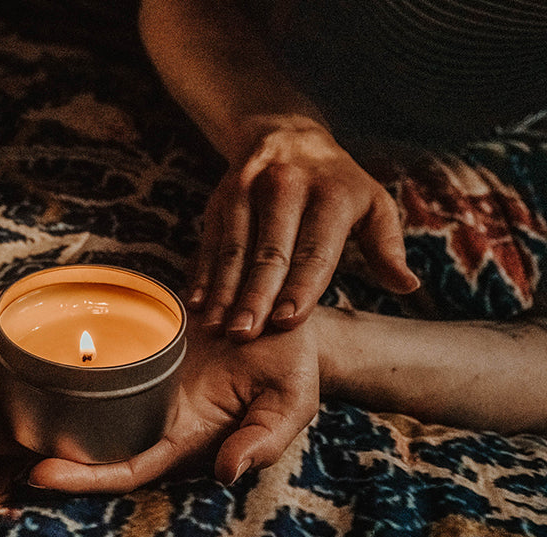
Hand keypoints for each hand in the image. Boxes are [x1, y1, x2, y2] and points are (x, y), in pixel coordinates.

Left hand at [26, 320, 320, 492]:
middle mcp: (154, 415)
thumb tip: (225, 474)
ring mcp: (143, 380)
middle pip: (90, 440)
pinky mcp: (140, 343)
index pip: (126, 469)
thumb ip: (262, 441)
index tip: (38, 476)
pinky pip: (98, 355)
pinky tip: (28, 348)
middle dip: (43, 446)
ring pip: (84, 400)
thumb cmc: (294, 371)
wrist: (291, 322)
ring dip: (42, 403)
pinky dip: (65, 358)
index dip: (84, 478)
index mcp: (185, 439)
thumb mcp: (289, 407)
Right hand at [190, 122, 418, 339]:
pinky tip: (199, 305)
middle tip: (246, 335)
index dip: (300, 287)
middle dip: (256, 296)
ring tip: (219, 327)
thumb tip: (406, 286)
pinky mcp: (220, 198)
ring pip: (234, 249)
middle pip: (269, 252)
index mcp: (330, 194)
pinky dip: (204, 275)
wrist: (285, 132)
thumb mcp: (372, 203)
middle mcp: (286, 188)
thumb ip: (387, 246)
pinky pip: (211, 242)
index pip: (314, 249)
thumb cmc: (337, 183)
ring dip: (225, 291)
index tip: (288, 321)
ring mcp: (248, 191)